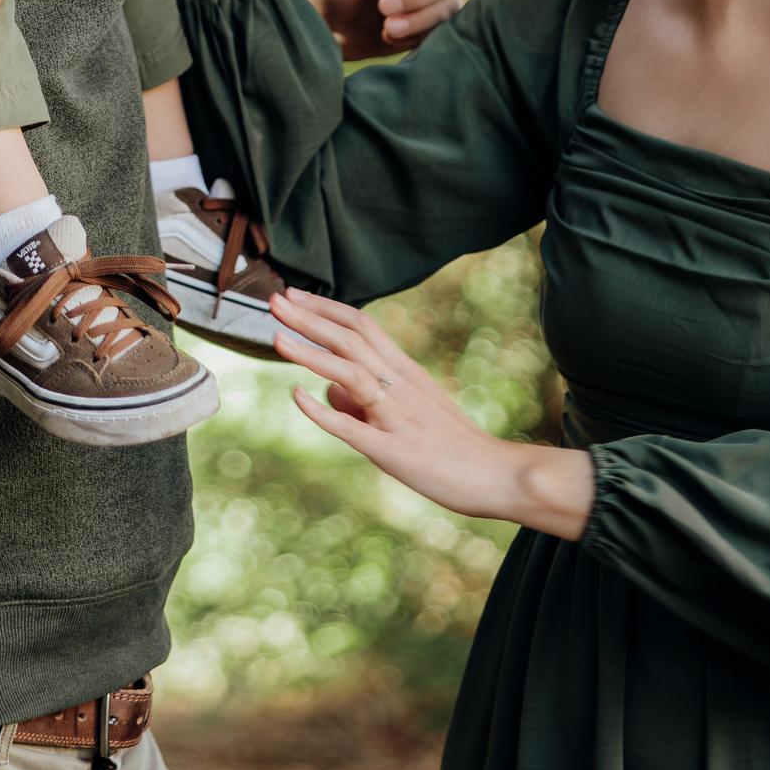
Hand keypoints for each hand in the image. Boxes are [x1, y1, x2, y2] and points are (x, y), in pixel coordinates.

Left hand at [273, 288, 593, 536]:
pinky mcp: (393, 450)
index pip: (362, 326)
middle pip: (351, 340)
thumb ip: (368, 398)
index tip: (295, 294)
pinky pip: (352, 427)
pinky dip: (322, 410)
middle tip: (274, 299)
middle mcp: (401, 386)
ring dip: (310, 353)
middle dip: (310, 318)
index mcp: (406, 372)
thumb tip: (325, 392)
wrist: (495, 474)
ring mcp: (396, 416)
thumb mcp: (412, 410)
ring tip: (277, 336)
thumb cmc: (454, 444)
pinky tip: (296, 396)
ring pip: (349, 373)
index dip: (326, 308)